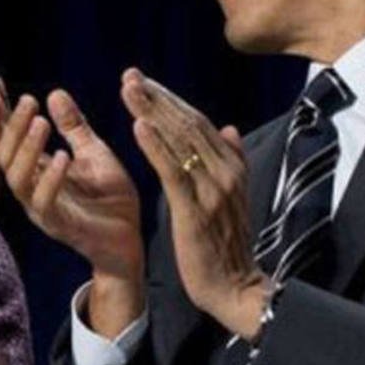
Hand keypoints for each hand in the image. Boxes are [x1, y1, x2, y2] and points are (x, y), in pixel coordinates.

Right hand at [0, 71, 144, 336]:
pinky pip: (46, 203)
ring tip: (41, 120)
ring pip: (18, 177)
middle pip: (2, 153)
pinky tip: (62, 156)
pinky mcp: (59, 226)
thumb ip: (73, 127)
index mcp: (35, 170)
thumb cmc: (109, 199)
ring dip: (26, 147)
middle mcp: (30, 188)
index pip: (7, 135)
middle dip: (3, 124)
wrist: (130, 240)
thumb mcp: (93, 153)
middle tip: (13, 95)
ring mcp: (42, 209)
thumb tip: (53, 92)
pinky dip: (51, 178)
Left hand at [120, 68, 266, 339]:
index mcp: (231, 167)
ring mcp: (211, 190)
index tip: (144, 81)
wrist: (236, 288)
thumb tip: (230, 127)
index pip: (198, 123)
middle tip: (129, 76)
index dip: (170, 100)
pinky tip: (138, 127)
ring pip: (180, 141)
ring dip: (152, 112)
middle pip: (187, 124)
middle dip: (157, 98)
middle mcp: (225, 172)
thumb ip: (231, 160)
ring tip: (129, 90)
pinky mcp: (195, 210)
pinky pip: (173, 171)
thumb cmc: (227, 245)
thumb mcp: (232, 198)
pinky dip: (156, 147)